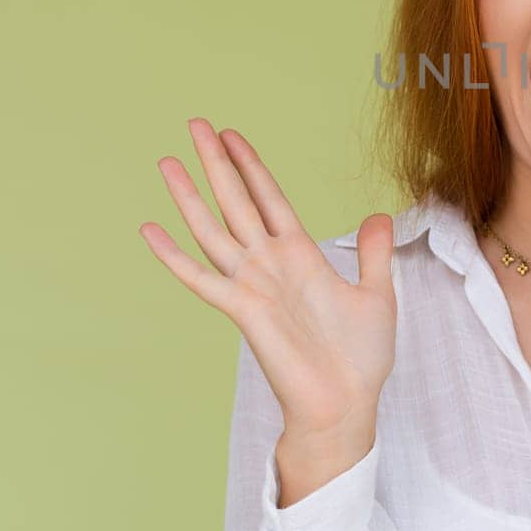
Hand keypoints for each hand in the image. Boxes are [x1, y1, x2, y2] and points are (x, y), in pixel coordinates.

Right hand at [139, 118, 397, 450]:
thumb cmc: (360, 359)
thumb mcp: (377, 294)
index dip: (251, 166)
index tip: (232, 134)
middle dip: (217, 163)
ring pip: (215, 230)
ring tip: (168, 161)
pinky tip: (150, 231)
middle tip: (196, 124)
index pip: (270, 198)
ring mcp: (253, 286)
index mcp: (301, 256)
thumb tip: (379, 215)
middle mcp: (270, 265)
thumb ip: (372, 253)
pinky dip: (175, 256)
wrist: (346, 405)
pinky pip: (203, 279)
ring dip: (191, 196)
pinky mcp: (243, 312)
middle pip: (237, 202)